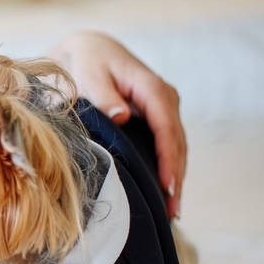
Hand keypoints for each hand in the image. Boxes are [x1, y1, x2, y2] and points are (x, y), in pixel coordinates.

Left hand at [52, 31, 186, 217]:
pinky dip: (166, 170)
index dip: (168, 159)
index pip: (166, 128)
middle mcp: (164, 100)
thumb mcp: (90, 73)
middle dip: (176, 177)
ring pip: (175, 148)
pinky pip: (165, 147)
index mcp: (152, 89)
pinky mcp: (155, 120)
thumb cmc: (87, 62)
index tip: (167, 186)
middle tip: (172, 212)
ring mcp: (162, 111)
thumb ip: (102, 95)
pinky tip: (163, 194)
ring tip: (171, 212)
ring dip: (174, 179)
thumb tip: (121, 115)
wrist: (88, 51)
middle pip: (177, 143)